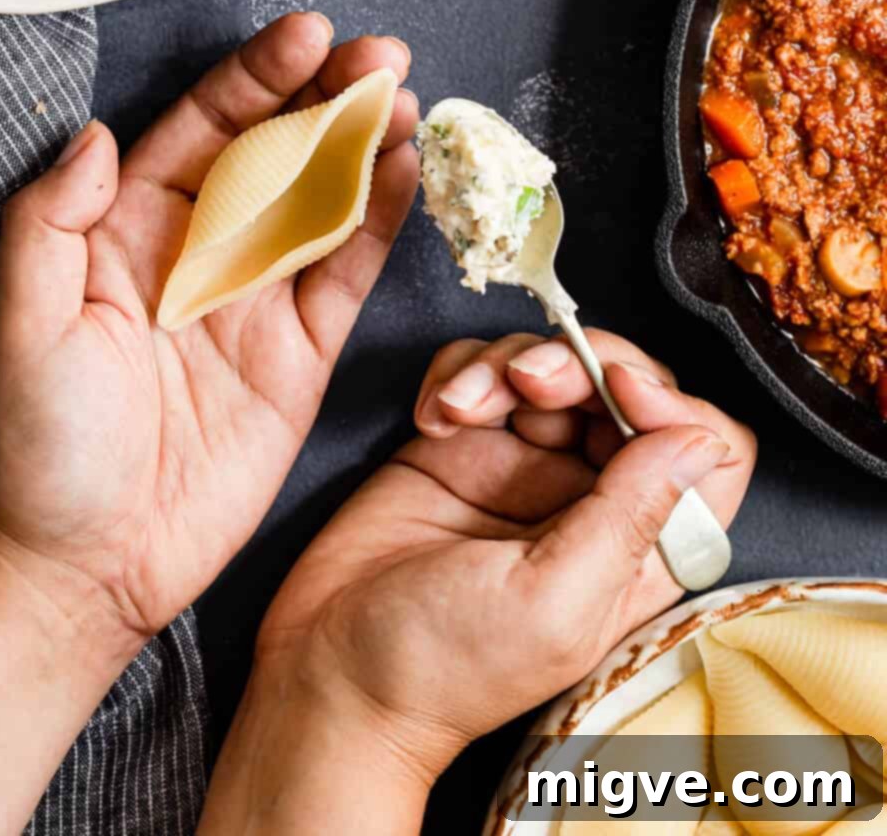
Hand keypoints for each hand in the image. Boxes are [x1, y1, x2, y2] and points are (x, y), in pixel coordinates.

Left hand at [0, 12, 418, 671]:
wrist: (86, 567)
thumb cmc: (40, 447)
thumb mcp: (23, 321)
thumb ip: (50, 220)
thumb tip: (93, 134)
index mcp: (130, 224)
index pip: (206, 124)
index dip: (258, 76)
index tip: (308, 34)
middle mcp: (201, 248)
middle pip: (277, 146)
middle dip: (329, 94)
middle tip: (382, 54)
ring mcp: (256, 299)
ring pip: (324, 199)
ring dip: (366, 145)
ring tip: (406, 98)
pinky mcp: (299, 355)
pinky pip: (347, 273)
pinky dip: (382, 222)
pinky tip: (407, 173)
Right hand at [248, 330, 755, 790]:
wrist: (330, 670)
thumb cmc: (441, 666)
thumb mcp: (549, 602)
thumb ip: (629, 518)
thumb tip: (700, 439)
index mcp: (638, 551)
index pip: (704, 451)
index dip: (671, 406)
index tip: (617, 394)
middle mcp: (591, 498)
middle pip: (626, 386)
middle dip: (579, 364)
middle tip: (526, 382)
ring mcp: (524, 464)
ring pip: (551, 364)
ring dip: (505, 364)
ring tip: (458, 408)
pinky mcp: (464, 440)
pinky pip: (482, 367)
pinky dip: (459, 371)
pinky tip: (434, 416)